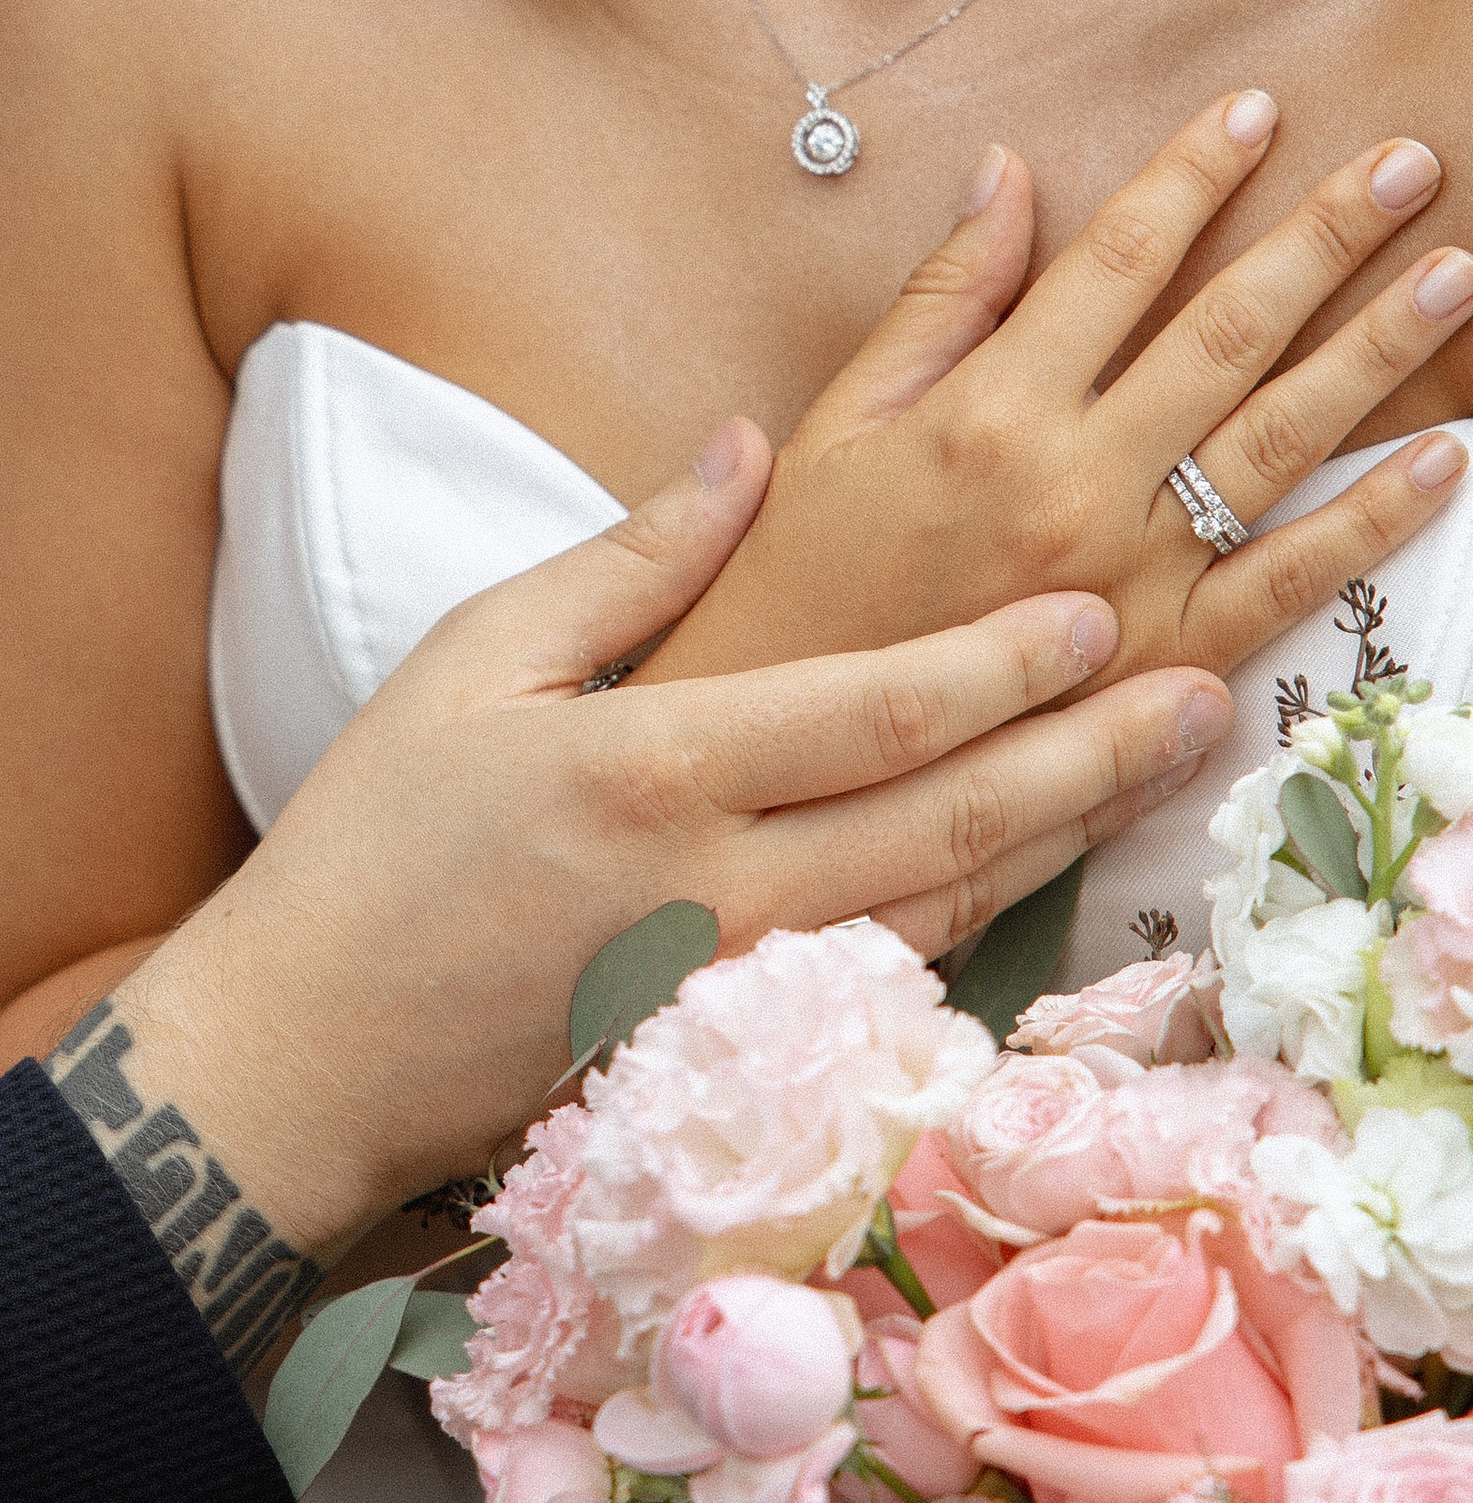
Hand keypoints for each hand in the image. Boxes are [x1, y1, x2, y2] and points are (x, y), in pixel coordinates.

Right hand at [108, 433, 1220, 1275]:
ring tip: (1161, 768)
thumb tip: (746, 449)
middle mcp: (717, 891)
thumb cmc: (373, 838)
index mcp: (652, 773)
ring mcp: (737, 990)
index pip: (872, 714)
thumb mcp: (474, 657)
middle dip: (1088, 755)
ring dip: (1070, 835)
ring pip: (946, 906)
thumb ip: (628, 559)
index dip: (999, 665)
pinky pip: (893, 974)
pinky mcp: (735, 1053)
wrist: (306, 1047)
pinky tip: (1047, 871)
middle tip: (1198, 694)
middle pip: (948, 820)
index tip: (1095, 612)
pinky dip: (989, 916)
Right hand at [641, 94, 1471, 696]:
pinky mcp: (1164, 662)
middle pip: (1227, 333)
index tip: (1258, 109)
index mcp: (988, 410)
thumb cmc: (801, 574)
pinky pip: (1291, 581)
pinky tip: (1442, 460)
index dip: (1193, 175)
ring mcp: (1132, 576)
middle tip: (1410, 165)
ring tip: (1451, 276)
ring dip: (1378, 350)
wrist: (787, 750)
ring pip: (1282, 440)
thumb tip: (1008, 173)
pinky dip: (1374, 519)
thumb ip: (944, 295)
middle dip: (1326, 238)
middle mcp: (1074, 482)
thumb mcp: (844, 417)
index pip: (1119, 261)